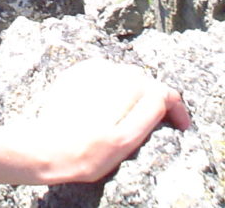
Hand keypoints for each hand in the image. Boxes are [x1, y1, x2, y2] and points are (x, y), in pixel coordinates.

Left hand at [8, 58, 190, 184]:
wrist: (42, 147)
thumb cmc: (84, 152)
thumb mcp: (124, 140)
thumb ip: (149, 112)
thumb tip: (163, 94)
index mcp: (128, 87)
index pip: (164, 91)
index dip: (178, 109)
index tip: (182, 126)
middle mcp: (112, 71)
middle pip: (146, 84)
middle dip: (155, 102)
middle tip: (158, 127)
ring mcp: (93, 71)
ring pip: (126, 79)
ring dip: (134, 96)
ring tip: (129, 121)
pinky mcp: (77, 75)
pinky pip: (106, 79)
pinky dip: (113, 92)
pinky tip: (106, 112)